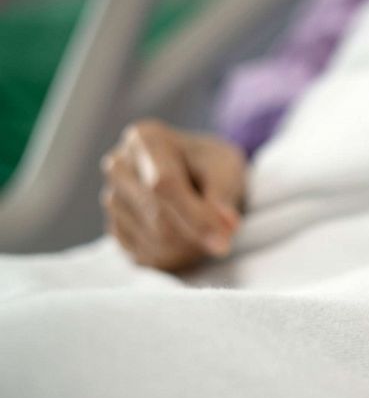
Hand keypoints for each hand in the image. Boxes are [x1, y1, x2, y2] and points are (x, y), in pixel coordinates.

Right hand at [100, 119, 245, 270]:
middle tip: (226, 237)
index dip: (196, 217)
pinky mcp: (115, 229)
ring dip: (190, 247)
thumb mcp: (227, 168)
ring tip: (209, 232)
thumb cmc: (214, 166)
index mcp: (145, 139)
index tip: (225, 241)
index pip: (164, 184)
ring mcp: (112, 199)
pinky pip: (146, 256)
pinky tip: (192, 241)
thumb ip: (224, 196)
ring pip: (153, 240)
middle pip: (157, 216)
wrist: (199, 176)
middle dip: (197, 234)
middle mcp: (119, 166)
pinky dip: (177, 257)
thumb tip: (227, 226)